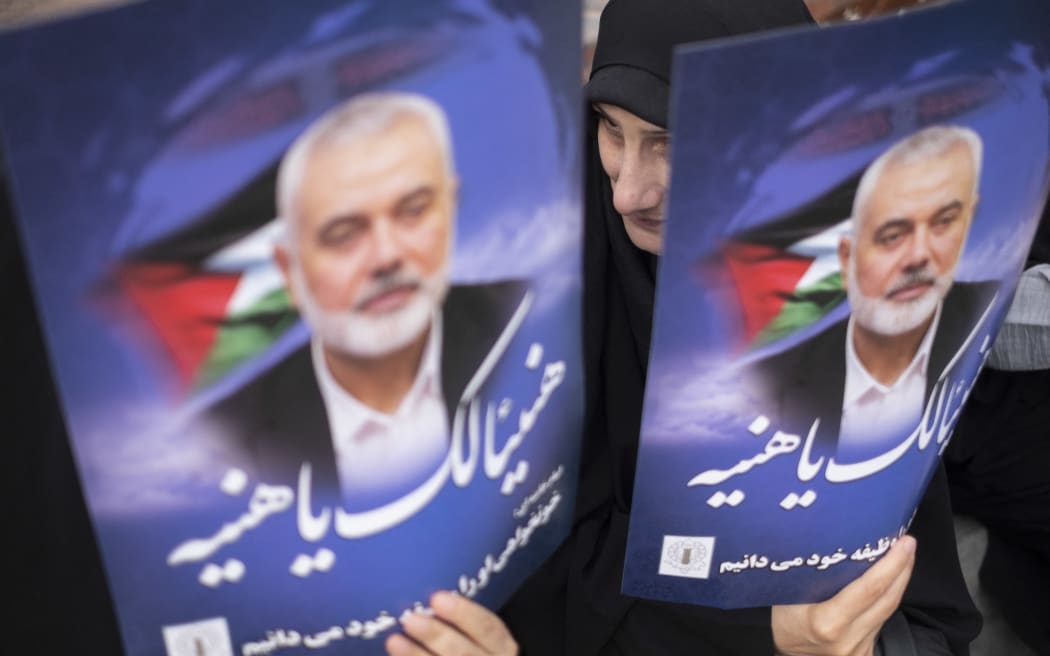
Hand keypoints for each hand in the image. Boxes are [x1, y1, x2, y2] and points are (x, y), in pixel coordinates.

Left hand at [385, 591, 517, 655]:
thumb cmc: (471, 650)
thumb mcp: (479, 637)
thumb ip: (463, 622)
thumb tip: (428, 597)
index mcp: (502, 648)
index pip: (489, 628)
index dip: (464, 613)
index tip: (438, 598)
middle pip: (464, 652)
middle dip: (437, 635)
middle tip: (411, 619)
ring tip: (394, 641)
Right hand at [772, 535, 915, 655]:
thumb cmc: (783, 625)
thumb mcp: (789, 597)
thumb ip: (813, 576)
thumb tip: (831, 541)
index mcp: (827, 623)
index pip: (870, 589)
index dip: (891, 564)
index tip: (903, 543)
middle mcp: (848, 638)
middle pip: (886, 599)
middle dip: (902, 568)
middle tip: (908, 543)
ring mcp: (860, 649)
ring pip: (888, 610)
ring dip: (899, 582)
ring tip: (902, 557)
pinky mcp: (866, 653)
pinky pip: (881, 620)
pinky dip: (887, 599)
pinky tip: (889, 583)